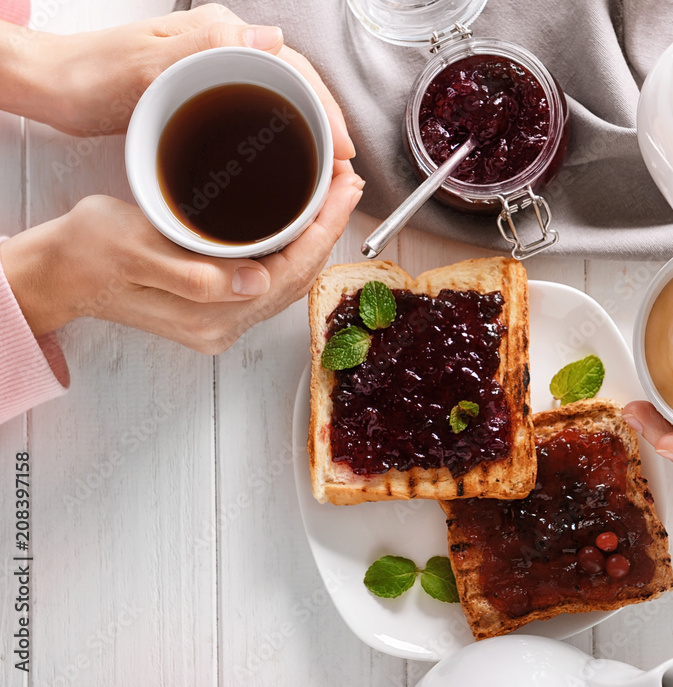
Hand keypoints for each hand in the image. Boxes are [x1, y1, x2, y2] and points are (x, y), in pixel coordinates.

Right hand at [0, 164, 364, 353]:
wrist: (58, 272)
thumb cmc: (87, 253)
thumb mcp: (133, 251)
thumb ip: (194, 274)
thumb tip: (256, 283)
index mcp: (210, 314)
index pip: (291, 270)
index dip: (325, 227)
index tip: (345, 186)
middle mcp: (224, 326)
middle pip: (299, 276)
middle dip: (330, 228)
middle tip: (347, 181)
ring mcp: (223, 321)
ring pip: (290, 279)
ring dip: (316, 238)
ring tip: (334, 195)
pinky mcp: (217, 309)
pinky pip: (273, 280)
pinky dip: (294, 249)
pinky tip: (302, 223)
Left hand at [14, 3, 354, 157]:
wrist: (58, 88)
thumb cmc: (92, 76)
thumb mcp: (145, 64)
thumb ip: (204, 46)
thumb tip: (271, 39)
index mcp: (219, 33)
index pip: (294, 67)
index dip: (326, 107)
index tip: (342, 146)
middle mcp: (225, 46)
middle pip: (297, 84)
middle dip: (328, 123)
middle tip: (345, 165)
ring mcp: (219, 69)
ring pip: (284, 99)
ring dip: (311, 131)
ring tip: (329, 168)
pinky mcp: (210, 92)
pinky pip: (262, 112)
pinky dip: (284, 137)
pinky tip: (291, 163)